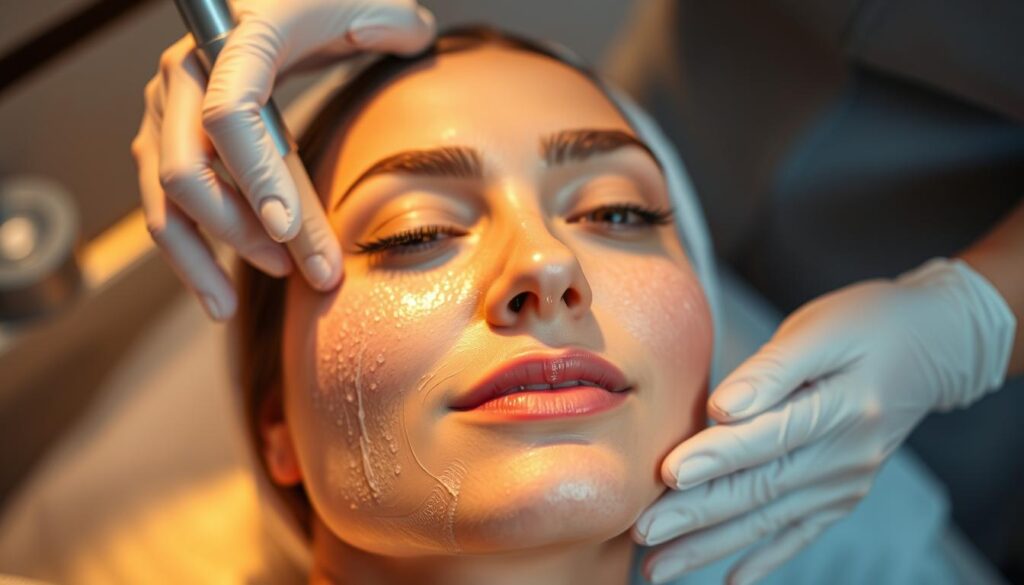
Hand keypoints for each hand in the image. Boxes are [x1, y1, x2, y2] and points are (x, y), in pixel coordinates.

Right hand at [131, 0, 434, 319]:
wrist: (272, 0)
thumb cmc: (322, 3)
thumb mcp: (364, 5)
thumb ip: (391, 24)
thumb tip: (412, 41)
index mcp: (237, 40)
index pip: (231, 114)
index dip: (257, 178)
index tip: (290, 236)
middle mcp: (185, 74)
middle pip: (188, 170)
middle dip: (240, 232)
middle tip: (300, 271)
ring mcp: (166, 110)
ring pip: (163, 200)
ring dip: (202, 257)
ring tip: (234, 306)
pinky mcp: (163, 141)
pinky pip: (163, 207)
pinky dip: (187, 253)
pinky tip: (217, 293)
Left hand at [634, 258, 1015, 583]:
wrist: (932, 344)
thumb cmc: (866, 324)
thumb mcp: (822, 329)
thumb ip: (772, 369)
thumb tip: (724, 406)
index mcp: (840, 406)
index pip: (768, 437)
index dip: (717, 456)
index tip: (669, 474)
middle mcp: (845, 454)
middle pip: (759, 487)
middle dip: (697, 514)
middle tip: (644, 533)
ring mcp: (845, 481)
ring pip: (767, 519)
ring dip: (711, 546)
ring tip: (659, 567)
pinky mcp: (842, 494)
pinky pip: (798, 532)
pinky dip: (764, 557)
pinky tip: (730, 579)